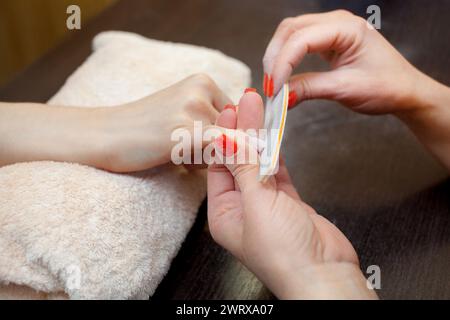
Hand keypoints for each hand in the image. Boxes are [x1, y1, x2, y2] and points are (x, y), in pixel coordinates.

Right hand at [90, 73, 230, 171]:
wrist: (105, 135)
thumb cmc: (144, 130)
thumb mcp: (181, 114)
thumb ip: (213, 121)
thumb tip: (249, 140)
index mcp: (203, 81)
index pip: (236, 117)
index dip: (226, 137)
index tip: (203, 144)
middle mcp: (203, 88)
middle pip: (234, 130)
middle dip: (218, 148)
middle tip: (183, 147)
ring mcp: (195, 108)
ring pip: (227, 144)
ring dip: (209, 158)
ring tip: (176, 151)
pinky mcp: (187, 130)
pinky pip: (219, 151)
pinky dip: (208, 162)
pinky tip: (181, 159)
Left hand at [207, 91, 376, 298]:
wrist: (324, 274)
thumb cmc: (284, 252)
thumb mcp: (256, 204)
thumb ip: (243, 168)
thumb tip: (225, 137)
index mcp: (223, 213)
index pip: (219, 165)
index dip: (224, 136)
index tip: (229, 109)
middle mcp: (241, 208)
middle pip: (239, 161)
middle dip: (242, 131)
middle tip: (245, 100)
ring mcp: (266, 205)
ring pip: (260, 163)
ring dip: (260, 138)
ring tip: (259, 109)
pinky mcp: (288, 203)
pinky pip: (278, 172)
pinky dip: (277, 153)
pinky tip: (273, 134)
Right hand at [263, 10, 430, 114]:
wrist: (405, 91)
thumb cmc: (386, 87)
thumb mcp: (345, 89)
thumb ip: (310, 89)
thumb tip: (281, 96)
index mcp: (347, 28)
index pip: (301, 38)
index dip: (282, 63)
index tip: (274, 89)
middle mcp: (337, 22)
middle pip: (290, 29)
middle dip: (275, 57)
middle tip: (269, 86)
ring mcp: (332, 29)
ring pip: (291, 34)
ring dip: (278, 56)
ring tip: (274, 82)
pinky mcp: (328, 41)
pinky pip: (299, 43)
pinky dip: (287, 58)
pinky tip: (283, 75)